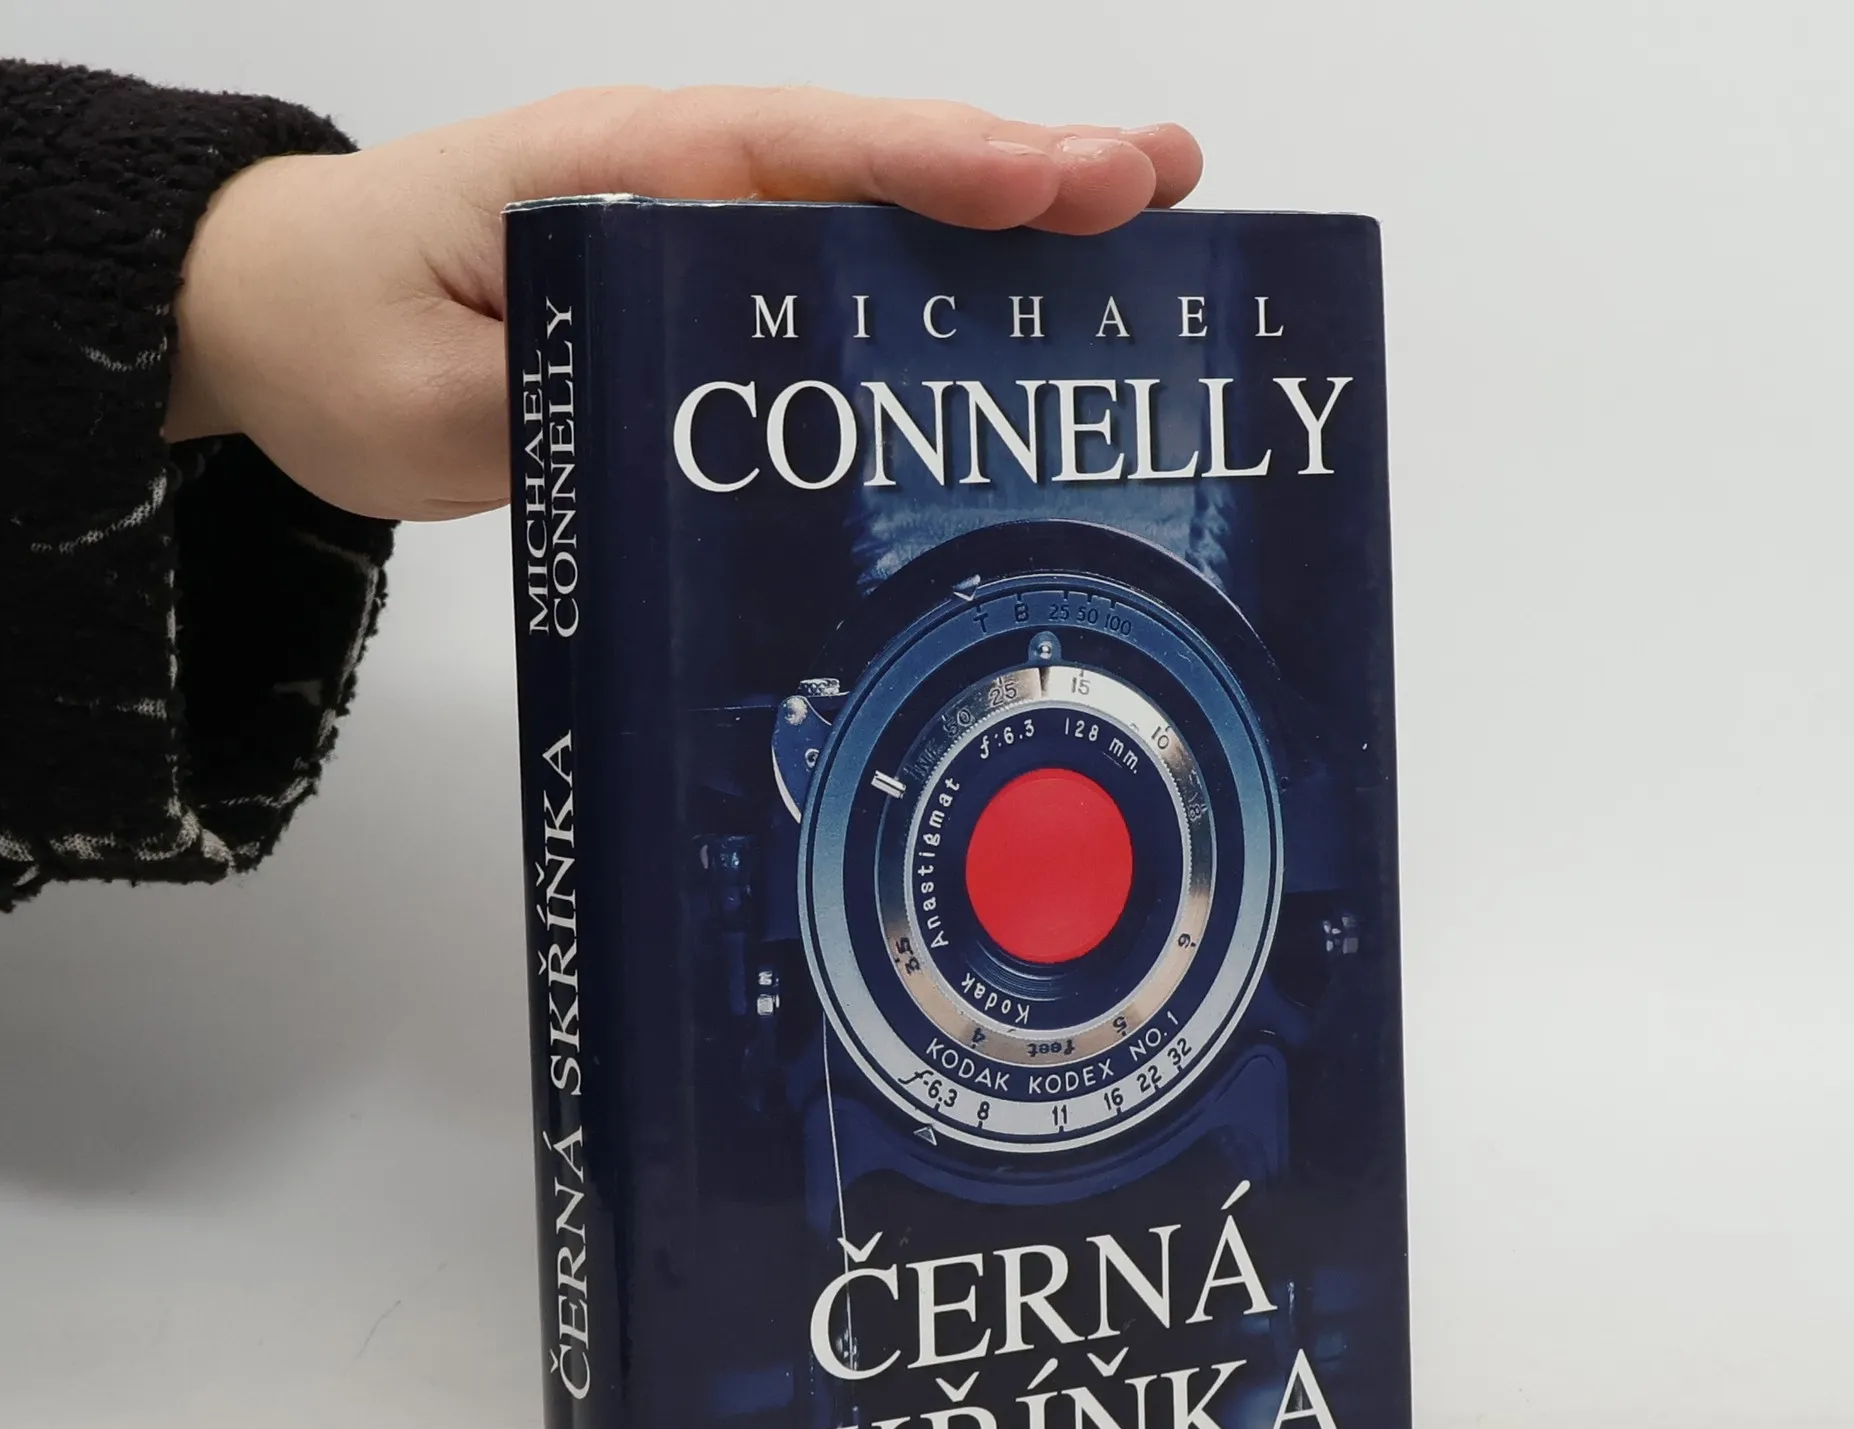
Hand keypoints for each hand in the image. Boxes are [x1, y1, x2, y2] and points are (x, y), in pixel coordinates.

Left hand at [164, 87, 1202, 521]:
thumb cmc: (334, 329)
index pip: (795, 153)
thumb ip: (543, 411)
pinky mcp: (701, 288)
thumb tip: (669, 438)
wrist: (279, 315)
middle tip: (1163, 185)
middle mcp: (671, 182)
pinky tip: (1013, 307)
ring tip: (1141, 224)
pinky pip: (834, 273)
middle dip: (1022, 172)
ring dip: (1005, 219)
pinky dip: (933, 282)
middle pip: (869, 163)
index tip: (1050, 182)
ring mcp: (694, 230)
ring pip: (870, 211)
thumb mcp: (412, 404)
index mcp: (610, 175)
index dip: (931, 169)